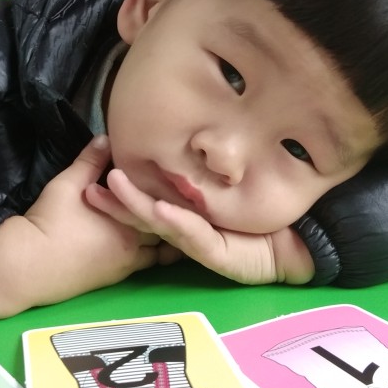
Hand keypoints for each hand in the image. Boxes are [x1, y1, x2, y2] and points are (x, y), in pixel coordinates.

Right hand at [0, 136, 172, 317]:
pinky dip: (147, 255)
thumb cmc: (50, 222)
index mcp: (129, 221)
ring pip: (157, 255)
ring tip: (170, 227)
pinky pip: (140, 266)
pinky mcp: (111, 280)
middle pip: (168, 234)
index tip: (181, 188)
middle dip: (174, 221)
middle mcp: (134, 246)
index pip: (164, 208)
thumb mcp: (69, 184)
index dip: (173, 198)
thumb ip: (90, 161)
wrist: (27, 265)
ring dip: (163, 241)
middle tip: (182, 207)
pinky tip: (145, 244)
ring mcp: (124, 267)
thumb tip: (106, 137)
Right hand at [85, 167, 314, 284]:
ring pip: (161, 223)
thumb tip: (183, 133)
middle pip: (143, 214)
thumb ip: (204, 164)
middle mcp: (186, 229)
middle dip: (115, 201)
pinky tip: (160, 210)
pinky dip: (175, 222)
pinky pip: (193, 236)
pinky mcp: (217, 254)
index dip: (119, 189)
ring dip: (136, 205)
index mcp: (183, 213)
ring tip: (113, 186)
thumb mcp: (231, 181)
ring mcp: (199, 243)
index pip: (144, 199)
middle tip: (86, 188)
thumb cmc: (265, 212)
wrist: (301, 240)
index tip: (92, 175)